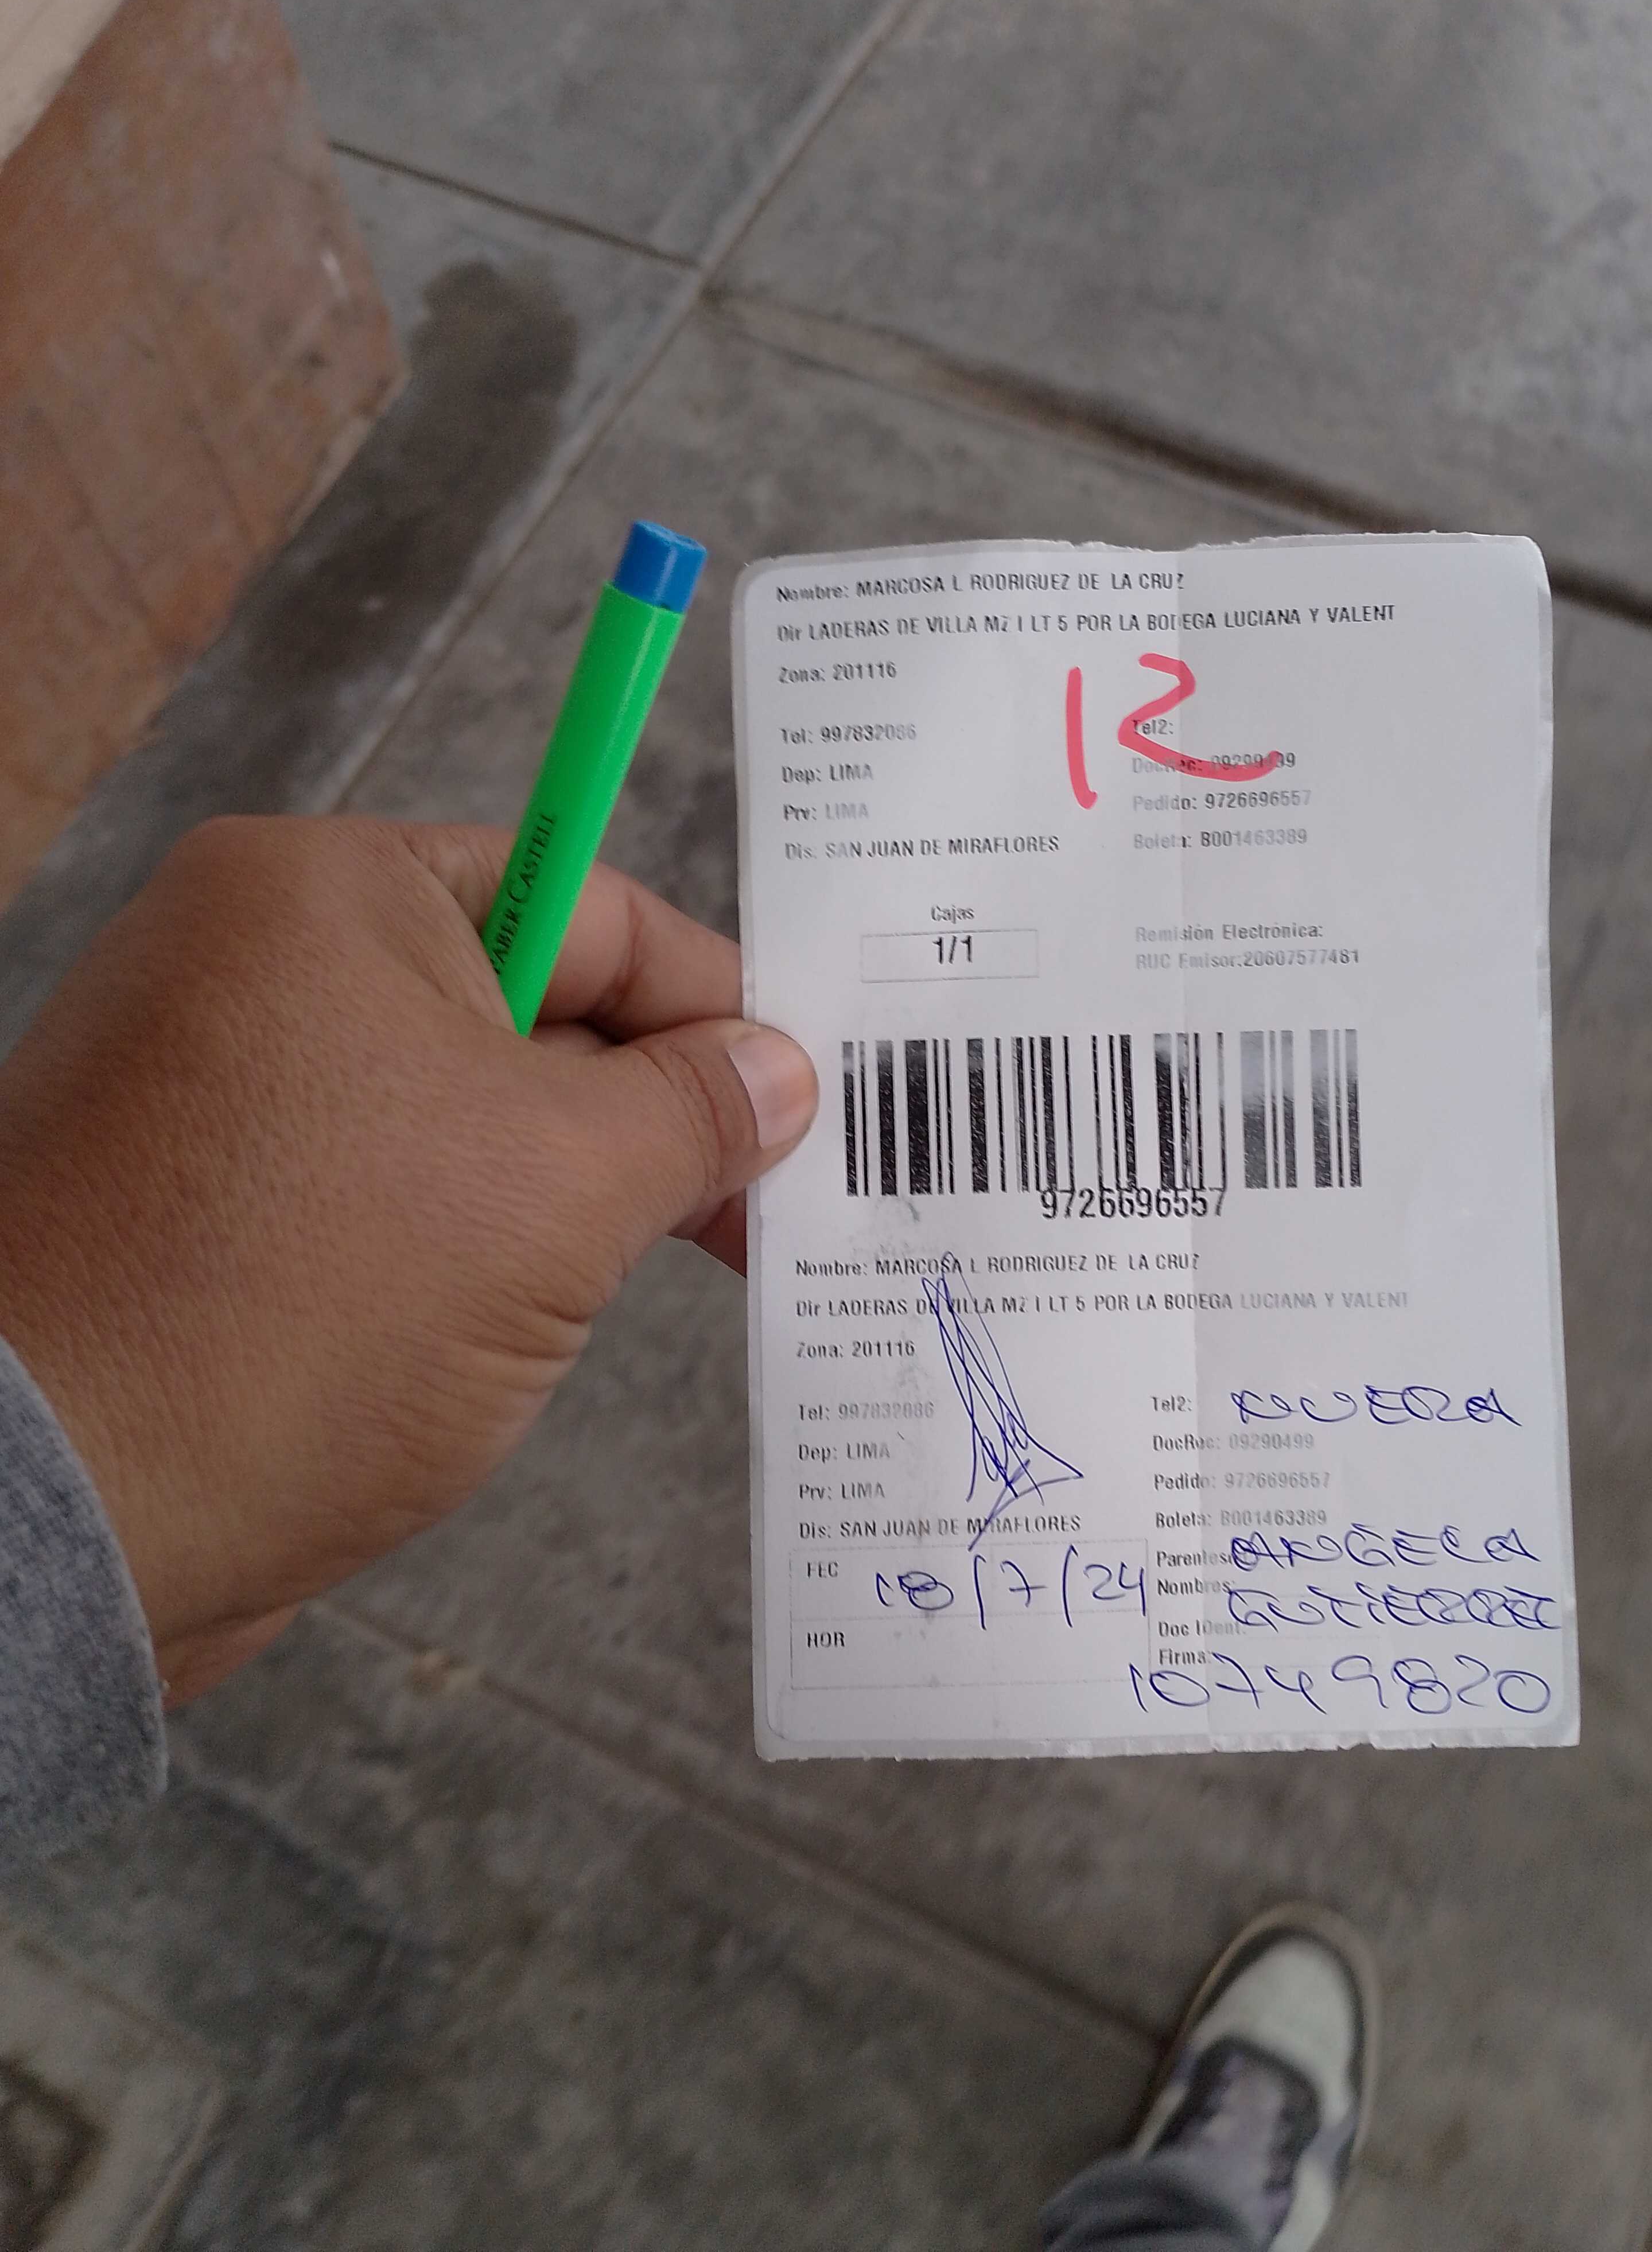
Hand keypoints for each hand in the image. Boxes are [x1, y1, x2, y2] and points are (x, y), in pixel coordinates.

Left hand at [0, 818, 815, 1704]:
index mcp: (328, 895)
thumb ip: (692, 1111)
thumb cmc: (304, 1312)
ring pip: (464, 1114)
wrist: (54, 1521)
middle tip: (770, 1207)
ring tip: (667, 1271)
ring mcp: (222, 1091)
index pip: (593, 906)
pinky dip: (479, 1244)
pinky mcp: (210, 1209)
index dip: (718, 1002)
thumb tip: (781, 1073)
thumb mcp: (558, 1190)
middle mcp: (257, 964)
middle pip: (530, 1005)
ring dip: (572, 1190)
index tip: (811, 1097)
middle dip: (653, 1109)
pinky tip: (542, 1322)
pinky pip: (391, 1193)